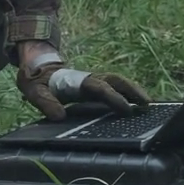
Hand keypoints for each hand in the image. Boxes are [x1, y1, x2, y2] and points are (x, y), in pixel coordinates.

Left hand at [16, 59, 150, 120]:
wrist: (35, 68)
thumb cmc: (36, 81)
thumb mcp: (34, 91)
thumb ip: (45, 103)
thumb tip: (60, 116)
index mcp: (78, 80)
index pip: (100, 88)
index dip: (113, 98)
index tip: (126, 109)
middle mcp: (89, 78)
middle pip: (116, 80)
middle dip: (132, 90)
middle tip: (147, 104)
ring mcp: (93, 81)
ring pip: (118, 82)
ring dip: (133, 91)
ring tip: (148, 105)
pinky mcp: (94, 86)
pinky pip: (114, 87)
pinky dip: (127, 93)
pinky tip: (136, 104)